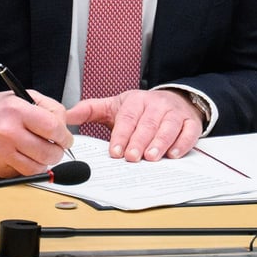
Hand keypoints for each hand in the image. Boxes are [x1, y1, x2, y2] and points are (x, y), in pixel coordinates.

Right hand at [0, 90, 73, 177]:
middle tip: (56, 148)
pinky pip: (22, 174)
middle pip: (48, 152)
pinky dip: (28, 168)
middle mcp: (8, 132)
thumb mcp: (22, 97)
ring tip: (42, 154)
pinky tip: (25, 157)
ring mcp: (0, 152)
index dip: (65, 136)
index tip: (66, 138)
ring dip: (45, 163)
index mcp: (17, 110)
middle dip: (58, 152)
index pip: (53, 127)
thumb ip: (48, 108)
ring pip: (37, 168)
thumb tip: (65, 126)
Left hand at [66, 89, 204, 161]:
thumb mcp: (115, 106)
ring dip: (160, 142)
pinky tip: (174, 154)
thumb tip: (66, 115)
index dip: (121, 135)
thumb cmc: (142, 108)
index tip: (115, 151)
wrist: (174, 99)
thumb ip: (90, 110)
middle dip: (139, 141)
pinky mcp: (190, 122)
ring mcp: (175, 113)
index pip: (127, 118)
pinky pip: (189, 132)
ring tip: (152, 157)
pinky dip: (182, 143)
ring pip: (168, 127)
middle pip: (147, 123)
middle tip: (132, 157)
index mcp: (136, 101)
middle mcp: (156, 105)